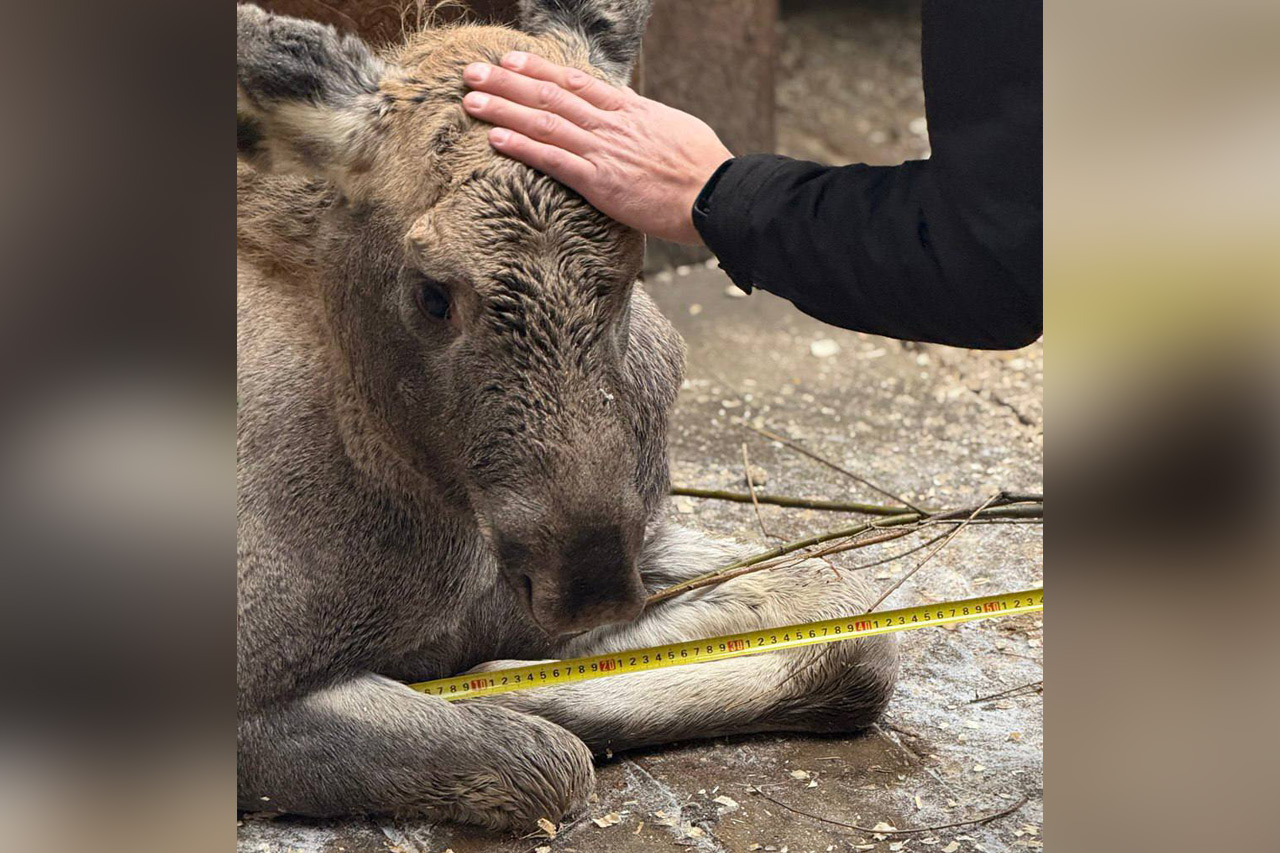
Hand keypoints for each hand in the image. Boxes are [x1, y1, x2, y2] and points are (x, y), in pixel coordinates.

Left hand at [462, 52, 732, 244]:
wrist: (717, 195)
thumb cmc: (704, 169)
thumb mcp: (674, 131)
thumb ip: (645, 121)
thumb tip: (632, 111)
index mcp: (630, 111)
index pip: (576, 82)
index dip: (539, 70)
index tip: (511, 60)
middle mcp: (611, 124)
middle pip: (550, 95)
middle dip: (507, 82)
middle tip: (472, 72)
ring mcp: (604, 151)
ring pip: (544, 121)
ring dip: (503, 108)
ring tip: (471, 99)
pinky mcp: (600, 182)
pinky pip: (553, 160)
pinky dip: (522, 146)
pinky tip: (494, 138)